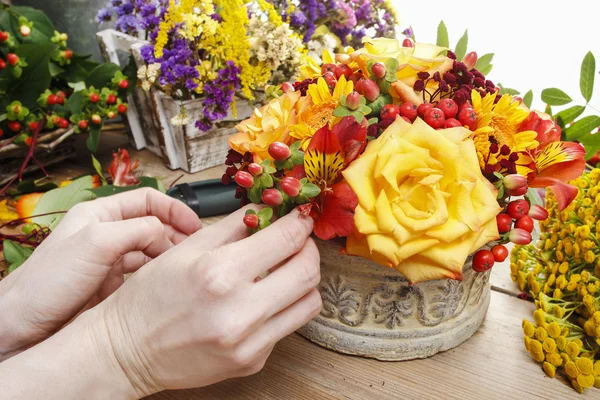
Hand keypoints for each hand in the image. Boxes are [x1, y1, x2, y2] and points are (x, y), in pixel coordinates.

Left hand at [0, 188, 201, 359]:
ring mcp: (110, 260)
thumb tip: (167, 232)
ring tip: (185, 267)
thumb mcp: (96, 243)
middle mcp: (107, 234)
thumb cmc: (47, 283)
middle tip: (194, 250)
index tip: (195, 225)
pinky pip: (144, 273)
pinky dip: (159, 274)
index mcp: (100, 215)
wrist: (23, 326)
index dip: (174, 209)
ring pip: (151, 250)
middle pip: (153, 224)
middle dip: (176, 234)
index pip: (147, 200)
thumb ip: (136, 230)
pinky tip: (167, 282)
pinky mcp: (112, 284)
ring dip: (170, 256)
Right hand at [88, 207, 321, 396]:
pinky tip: (263, 298)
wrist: (126, 352)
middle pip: (308, 271)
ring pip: (309, 302)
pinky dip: (283, 306)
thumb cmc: (147, 298)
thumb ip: (233, 226)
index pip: (286, 239)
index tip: (301, 217)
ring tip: (286, 269)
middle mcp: (240, 312)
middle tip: (298, 241)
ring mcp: (249, 343)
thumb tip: (267, 209)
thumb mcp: (184, 249)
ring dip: (304, 279)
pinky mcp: (252, 362)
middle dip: (309, 249)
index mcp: (220, 274)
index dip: (300, 222)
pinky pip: (287, 327)